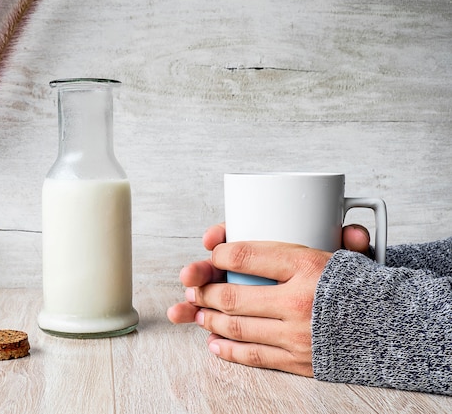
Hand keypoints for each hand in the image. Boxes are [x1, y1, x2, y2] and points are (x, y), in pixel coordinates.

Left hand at [166, 223, 370, 375]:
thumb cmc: (363, 287)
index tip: (213, 253)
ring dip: (209, 319)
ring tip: (197, 313)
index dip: (218, 254)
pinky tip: (214, 342)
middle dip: (204, 291)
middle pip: (232, 296)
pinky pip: (254, 356)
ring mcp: (297, 334)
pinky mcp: (299, 360)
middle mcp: (300, 301)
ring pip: (237, 327)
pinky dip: (229, 350)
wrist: (395, 330)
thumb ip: (328, 236)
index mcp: (308, 265)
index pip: (245, 255)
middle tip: (194, 288)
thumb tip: (332, 228)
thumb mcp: (344, 252)